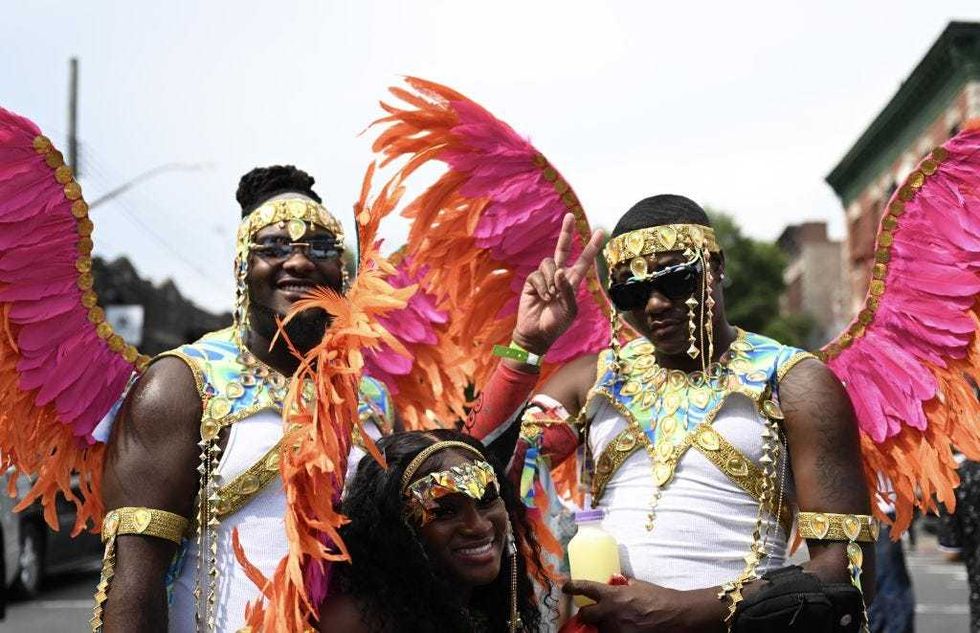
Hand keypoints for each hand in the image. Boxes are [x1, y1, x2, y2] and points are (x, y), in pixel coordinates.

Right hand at [512, 213, 604, 354]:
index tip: (601, 231)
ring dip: (551, 280)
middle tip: (570, 216)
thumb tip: (559, 270)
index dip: (591, 247)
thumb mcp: (569, 309)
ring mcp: (545, 277)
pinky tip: (542, 298)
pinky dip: (541, 287)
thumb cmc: (556, 324)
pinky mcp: (532, 281)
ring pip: (549, 263)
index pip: (584, 261)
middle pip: (563, 249)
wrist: (536, 334)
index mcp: (572, 282)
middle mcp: (559, 276)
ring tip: (550, 296)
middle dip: (566, 233)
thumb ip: (567, 290)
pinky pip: (537, 275)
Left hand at [564, 578, 717, 632]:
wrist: (676, 616)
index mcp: (612, 595)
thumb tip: (617, 581)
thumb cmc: (660, 598)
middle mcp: (609, 613)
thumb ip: (624, 585)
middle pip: (585, 614)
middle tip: (590, 612)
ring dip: (603, 625)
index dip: (573, 587)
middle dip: (586, 613)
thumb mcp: (639, 586)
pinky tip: (623, 628)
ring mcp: (615, 630)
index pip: (585, 588)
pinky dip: (614, 632)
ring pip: (599, 629)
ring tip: (615, 622)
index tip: (566, 587)